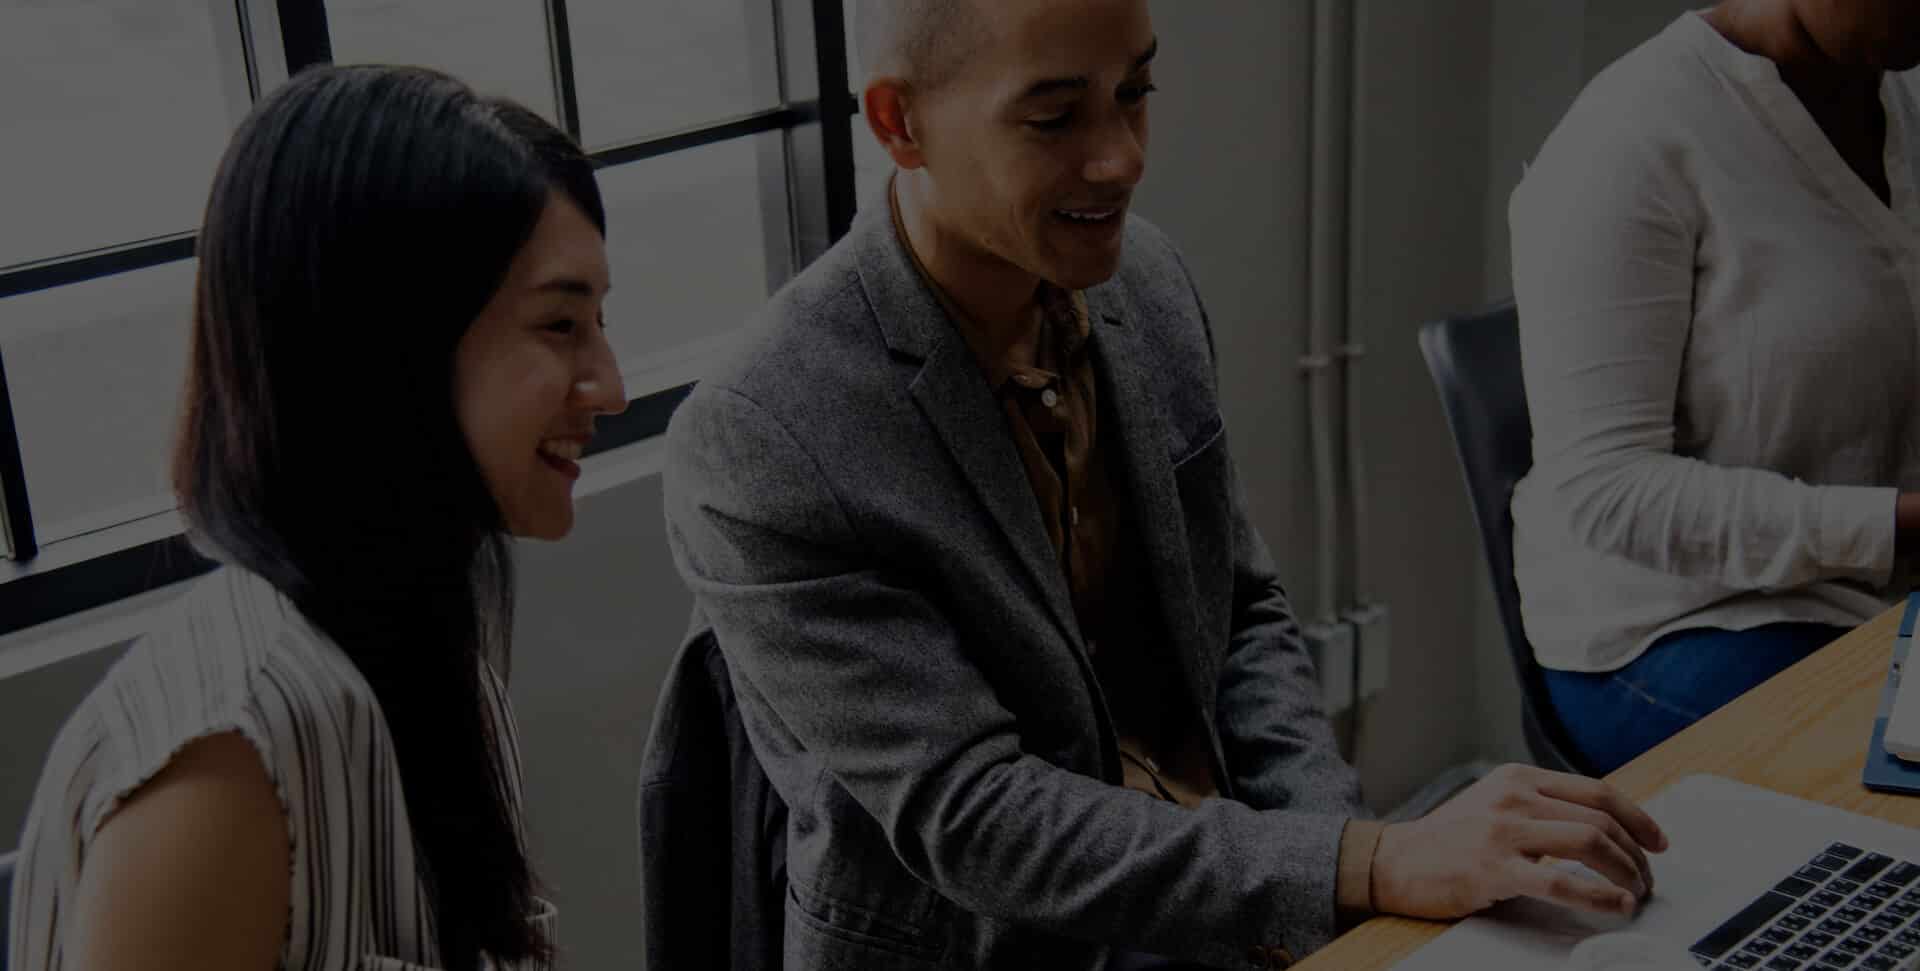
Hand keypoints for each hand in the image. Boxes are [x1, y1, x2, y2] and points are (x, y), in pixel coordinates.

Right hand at [1370, 763, 1668, 919]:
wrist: (1394, 862)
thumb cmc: (1447, 842)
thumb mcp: (1494, 805)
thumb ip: (1540, 809)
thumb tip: (1599, 830)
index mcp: (1517, 778)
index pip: (1596, 791)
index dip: (1638, 818)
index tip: (1657, 841)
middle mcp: (1513, 797)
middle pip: (1600, 818)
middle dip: (1636, 853)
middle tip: (1647, 878)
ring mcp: (1503, 830)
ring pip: (1589, 841)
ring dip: (1626, 872)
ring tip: (1635, 892)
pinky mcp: (1494, 867)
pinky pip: (1562, 879)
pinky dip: (1599, 894)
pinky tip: (1615, 904)